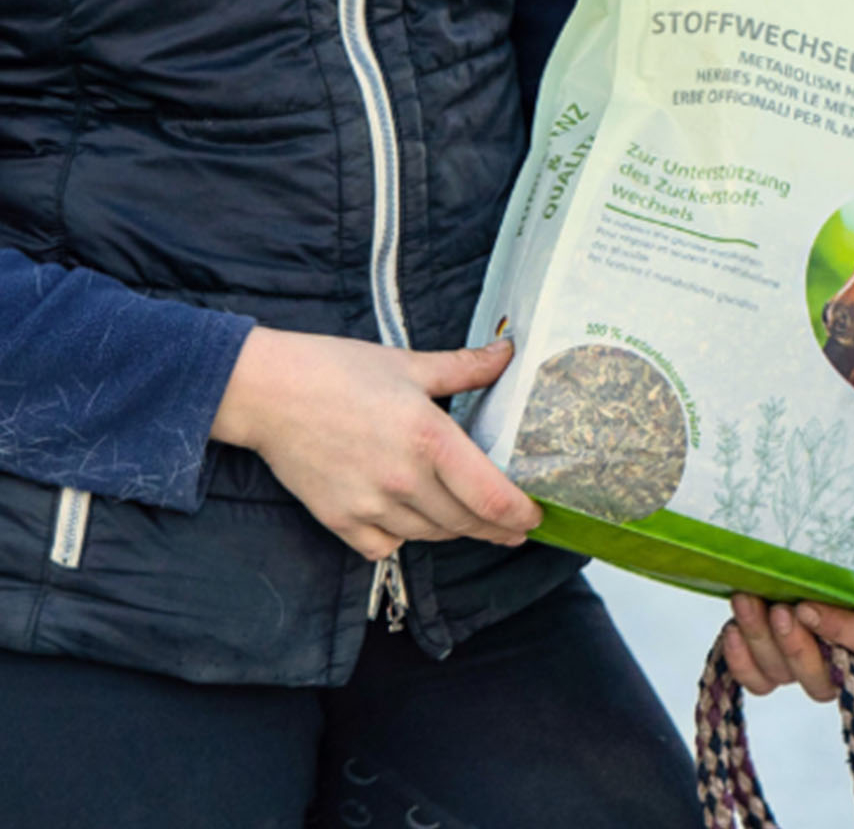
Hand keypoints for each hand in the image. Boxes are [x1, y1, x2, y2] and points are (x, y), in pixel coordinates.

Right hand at [211, 326, 540, 561]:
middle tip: (514, 525)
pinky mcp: (341, 523)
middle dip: (495, 526)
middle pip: (465, 523)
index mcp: (429, 437)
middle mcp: (404, 480)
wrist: (270, 393)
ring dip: (454, 529)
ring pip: (431, 536)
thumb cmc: (339, 370)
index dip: (520, 514)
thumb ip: (465, 368)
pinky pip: (387, 547)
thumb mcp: (410, 363)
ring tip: (467, 517)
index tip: (535, 517)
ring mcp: (371, 507)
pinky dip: (405, 537)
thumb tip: (507, 353)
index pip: (490, 496)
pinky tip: (411, 518)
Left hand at [722, 507, 853, 701]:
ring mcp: (807, 652)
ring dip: (762, 642)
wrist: (810, 505)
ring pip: (785, 675)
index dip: (842, 633)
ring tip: (745, 599)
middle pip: (825, 680)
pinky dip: (742, 662)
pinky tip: (732, 631)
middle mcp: (846, 645)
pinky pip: (758, 679)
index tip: (807, 606)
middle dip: (796, 648)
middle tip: (777, 610)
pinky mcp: (773, 652)